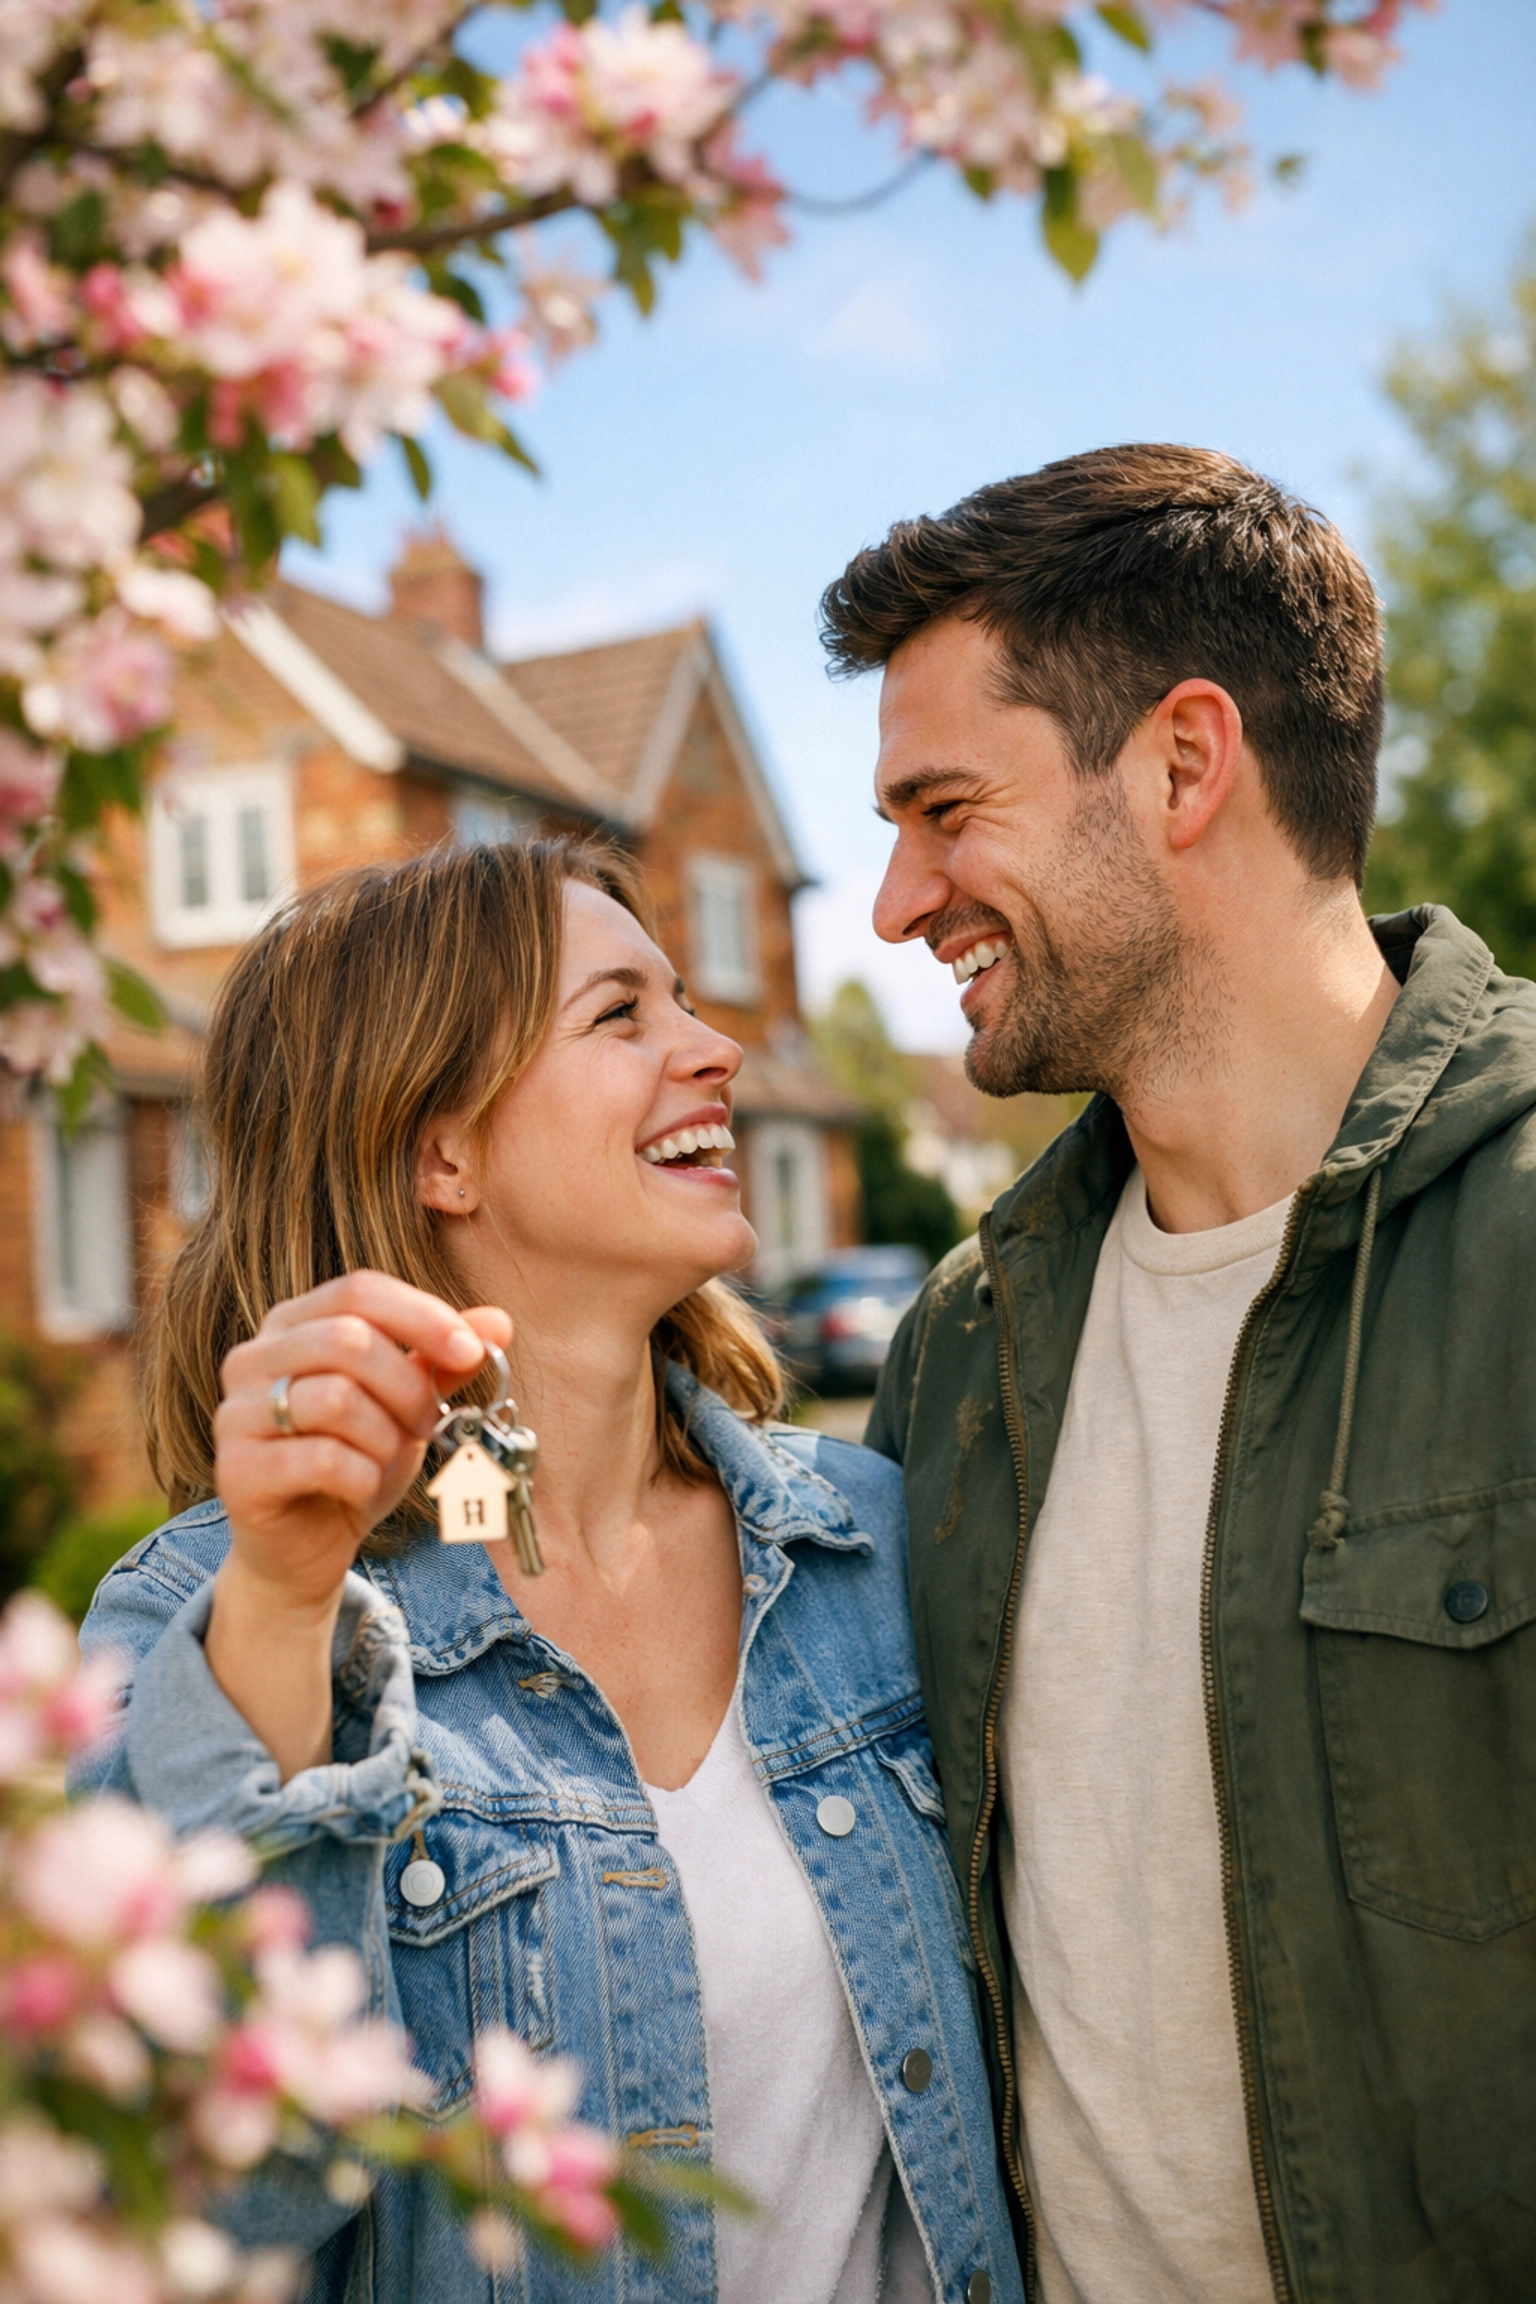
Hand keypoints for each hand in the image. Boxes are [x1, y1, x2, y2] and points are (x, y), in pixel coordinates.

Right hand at [213, 1273, 511, 1617]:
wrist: (307, 1549)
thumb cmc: (356, 1461)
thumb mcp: (407, 1404)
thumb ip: (443, 1361)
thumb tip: (498, 1321)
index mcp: (291, 1324)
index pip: (359, 1290)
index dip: (423, 1316)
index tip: (470, 1353)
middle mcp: (252, 1358)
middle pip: (349, 1339)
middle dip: (409, 1388)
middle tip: (429, 1425)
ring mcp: (236, 1414)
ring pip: (336, 1398)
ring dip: (386, 1436)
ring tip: (388, 1458)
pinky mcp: (237, 1471)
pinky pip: (322, 1460)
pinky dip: (363, 1477)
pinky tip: (359, 1489)